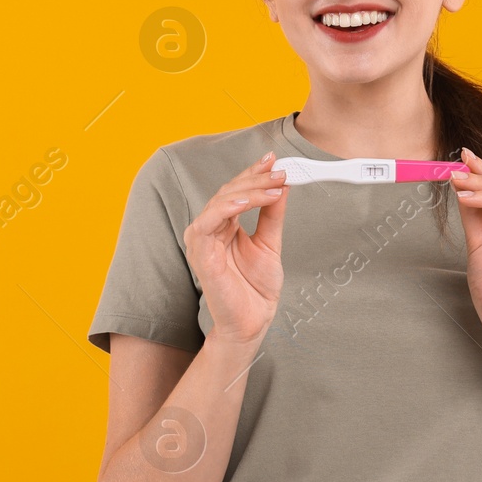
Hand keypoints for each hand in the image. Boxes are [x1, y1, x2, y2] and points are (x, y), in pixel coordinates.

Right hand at [183, 151, 290, 345]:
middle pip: (229, 192)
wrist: (252, 321)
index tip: (275, 160)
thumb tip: (282, 186)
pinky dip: (226, 209)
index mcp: (225, 225)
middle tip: (281, 172)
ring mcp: (203, 240)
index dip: (254, 174)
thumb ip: (272, 215)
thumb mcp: (270, 243)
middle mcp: (212, 229)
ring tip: (273, 185)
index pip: (237, 191)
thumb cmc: (255, 288)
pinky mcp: (200, 253)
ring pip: (220, 202)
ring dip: (248, 190)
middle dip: (256, 179)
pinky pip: (207, 223)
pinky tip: (245, 202)